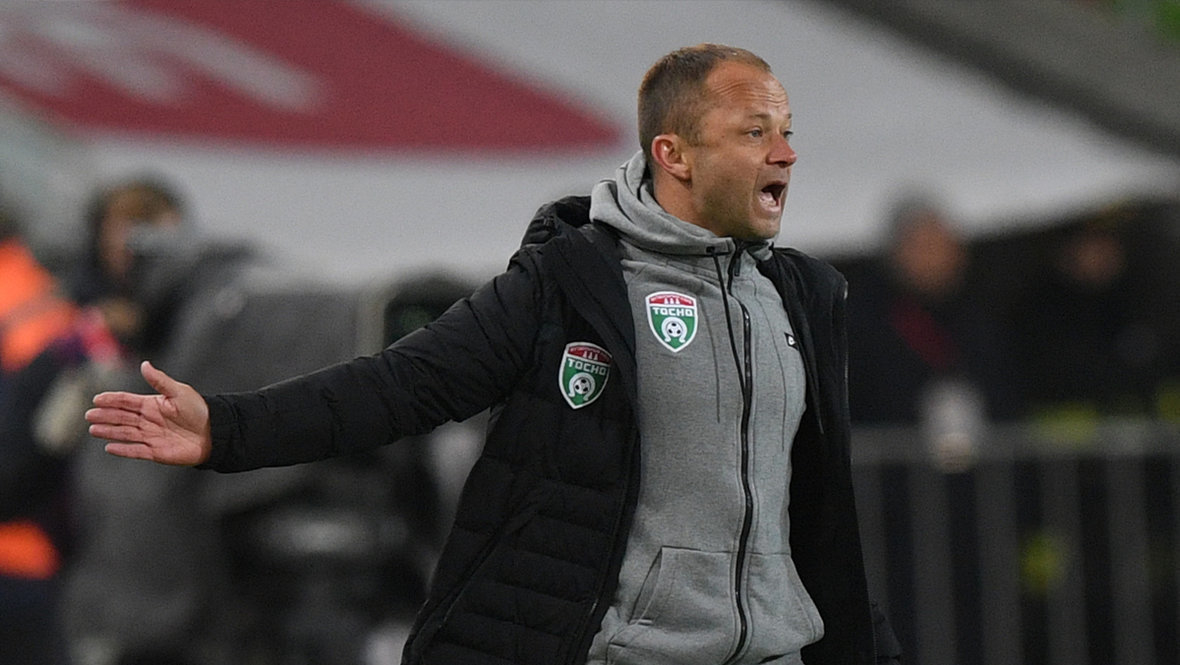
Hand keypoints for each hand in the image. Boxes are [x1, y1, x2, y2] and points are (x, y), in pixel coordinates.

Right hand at [86, 361, 212, 465]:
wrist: (214, 432)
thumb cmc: (199, 410)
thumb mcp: (179, 392)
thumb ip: (160, 381)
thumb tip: (144, 364)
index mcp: (152, 404)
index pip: (127, 401)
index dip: (112, 400)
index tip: (97, 399)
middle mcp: (148, 420)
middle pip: (122, 417)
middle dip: (105, 415)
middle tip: (89, 414)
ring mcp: (151, 436)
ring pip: (125, 433)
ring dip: (109, 431)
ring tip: (93, 429)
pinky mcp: (156, 451)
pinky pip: (135, 450)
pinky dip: (123, 450)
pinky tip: (109, 447)